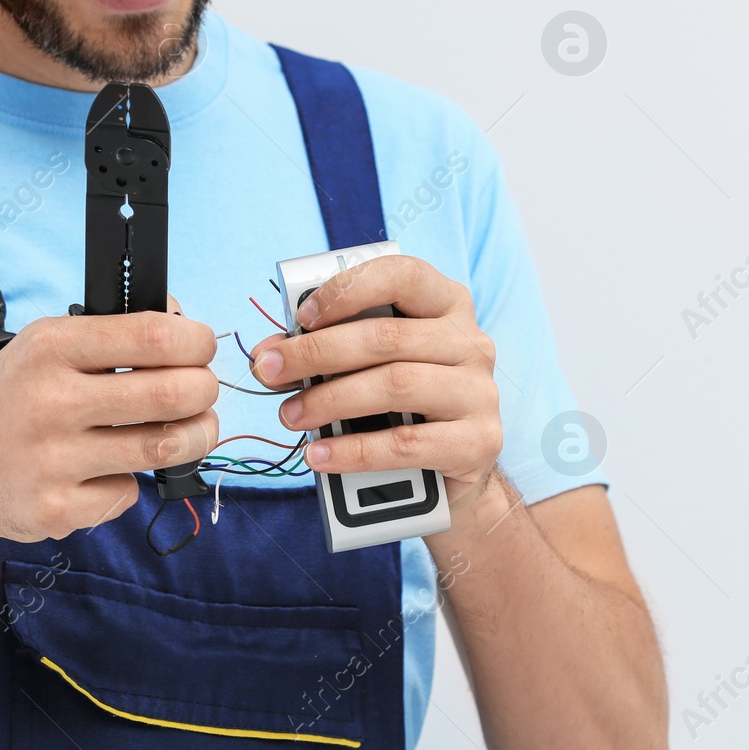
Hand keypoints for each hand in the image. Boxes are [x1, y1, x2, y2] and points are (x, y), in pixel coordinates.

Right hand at [0, 295, 218, 542]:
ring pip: (163, 447)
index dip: (197, 342)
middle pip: (172, 394)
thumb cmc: (14, 399)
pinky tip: (113, 470)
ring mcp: (51, 460)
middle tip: (202, 392)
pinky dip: (133, 481)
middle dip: (205, 391)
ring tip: (192, 429)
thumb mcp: (46, 345)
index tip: (202, 349)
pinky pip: (128, 493)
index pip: (154, 336)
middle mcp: (50, 401)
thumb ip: (113, 331)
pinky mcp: (55, 509)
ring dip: (195, 437)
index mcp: (52, 347)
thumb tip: (183, 321)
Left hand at [249, 256, 502, 508]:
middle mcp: (471, 342)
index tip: (301, 318)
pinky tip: (319, 454)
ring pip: (396, 385)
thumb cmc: (405, 407)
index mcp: (447, 305)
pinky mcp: (480, 442)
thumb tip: (268, 355)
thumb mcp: (373, 366)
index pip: (402, 275)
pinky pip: (407, 444)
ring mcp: (480, 392)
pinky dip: (354, 450)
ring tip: (290, 416)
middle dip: (317, 353)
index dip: (348, 290)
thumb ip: (329, 351)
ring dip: (331, 400)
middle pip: (387, 337)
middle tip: (270, 371)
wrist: (454, 474)